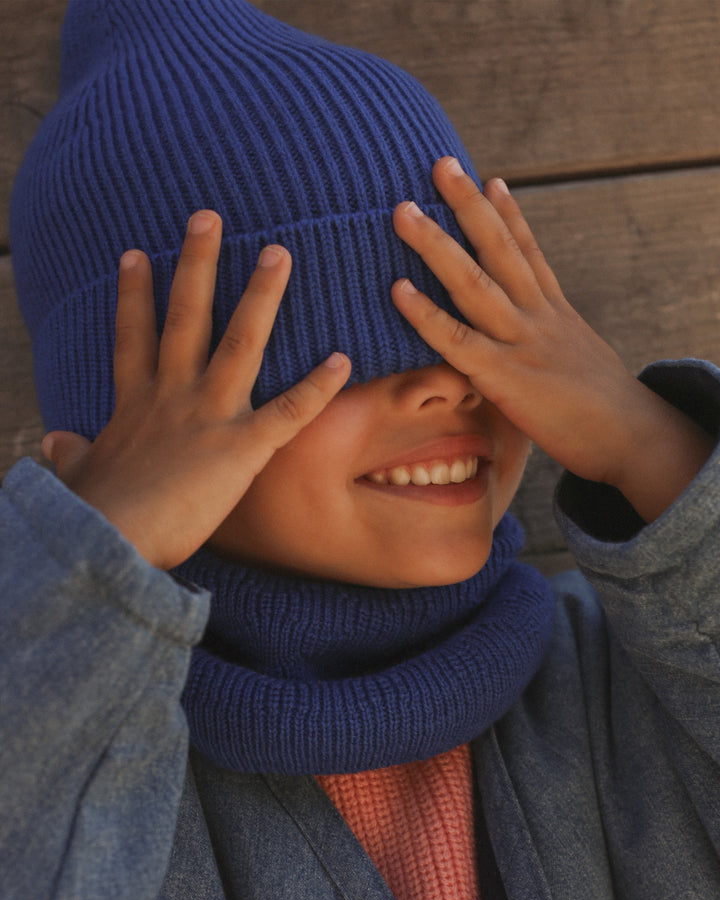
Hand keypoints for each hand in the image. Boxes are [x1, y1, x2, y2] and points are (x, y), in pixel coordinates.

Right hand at [42, 211, 350, 568]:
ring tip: (281, 252)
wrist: (111, 539)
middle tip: (209, 217)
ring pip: (240, 341)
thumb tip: (52, 443)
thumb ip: (72, 454)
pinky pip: (289, 412)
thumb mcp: (80, 475)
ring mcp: (208, 415)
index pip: (134, 336)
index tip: (136, 254)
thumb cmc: (96, 513)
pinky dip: (318, 386)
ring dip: (262, 296)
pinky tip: (343, 360)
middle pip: (185, 316)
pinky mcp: (242, 447)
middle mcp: (172, 395)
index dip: (135, 294)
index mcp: (136, 403)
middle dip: (197, 263)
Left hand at [392, 157, 713, 521]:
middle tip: (439, 164)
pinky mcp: (505, 378)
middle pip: (500, 249)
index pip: (530, 253)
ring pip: (473, 282)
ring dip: (437, 243)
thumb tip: (549, 348)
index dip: (509, 214)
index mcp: (558, 314)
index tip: (488, 178)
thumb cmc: (608, 413)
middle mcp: (540, 317)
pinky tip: (398, 289)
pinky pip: (457, 341)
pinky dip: (426, 314)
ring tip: (403, 211)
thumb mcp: (583, 365)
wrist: (635, 439)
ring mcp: (522, 343)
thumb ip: (558, 348)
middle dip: (468, 204)